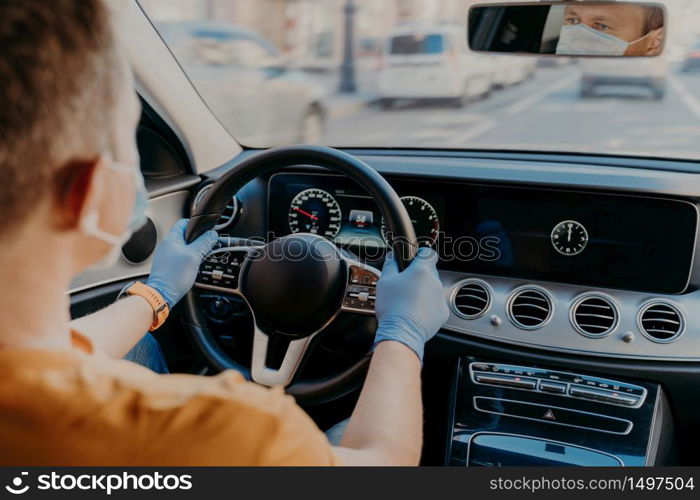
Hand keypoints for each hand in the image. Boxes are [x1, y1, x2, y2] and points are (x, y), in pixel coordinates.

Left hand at [146, 219, 217, 307]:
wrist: (162, 294)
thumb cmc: (174, 276)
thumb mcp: (194, 256)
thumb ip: (204, 242)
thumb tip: (212, 234)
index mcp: (171, 239)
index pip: (184, 223)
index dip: (197, 225)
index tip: (206, 232)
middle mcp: (167, 245)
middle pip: (185, 235)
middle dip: (197, 240)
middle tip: (205, 247)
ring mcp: (166, 255)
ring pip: (184, 247)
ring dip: (193, 250)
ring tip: (199, 258)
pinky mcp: (167, 265)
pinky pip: (180, 257)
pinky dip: (188, 259)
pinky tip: (192, 266)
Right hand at [373, 247, 449, 362]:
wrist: (402, 332)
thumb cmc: (393, 307)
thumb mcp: (385, 281)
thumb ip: (390, 264)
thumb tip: (392, 256)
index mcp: (422, 270)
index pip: (429, 253)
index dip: (421, 254)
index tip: (415, 259)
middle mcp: (435, 282)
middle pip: (430, 273)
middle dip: (419, 276)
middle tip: (405, 284)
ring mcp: (440, 298)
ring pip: (433, 289)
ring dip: (424, 291)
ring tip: (408, 301)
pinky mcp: (442, 312)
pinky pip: (435, 304)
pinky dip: (428, 306)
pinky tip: (414, 311)